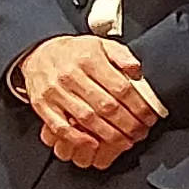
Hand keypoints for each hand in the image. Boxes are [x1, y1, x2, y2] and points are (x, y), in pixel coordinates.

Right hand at [18, 34, 163, 162]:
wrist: (39, 53)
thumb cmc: (75, 52)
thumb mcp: (101, 45)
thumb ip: (122, 56)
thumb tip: (137, 71)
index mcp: (89, 59)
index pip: (120, 87)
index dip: (138, 106)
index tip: (149, 116)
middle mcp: (71, 76)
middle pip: (106, 106)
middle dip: (128, 124)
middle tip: (141, 133)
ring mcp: (55, 92)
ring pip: (87, 119)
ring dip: (109, 134)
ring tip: (125, 141)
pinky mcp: (42, 106)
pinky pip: (60, 127)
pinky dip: (78, 138)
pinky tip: (94, 144)